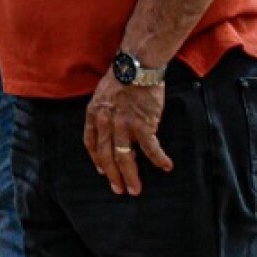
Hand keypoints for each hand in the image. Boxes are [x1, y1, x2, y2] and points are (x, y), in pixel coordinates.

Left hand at [84, 68, 170, 195]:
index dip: (96, 159)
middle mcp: (105, 122)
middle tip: (119, 189)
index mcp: (94, 114)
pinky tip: (165, 166)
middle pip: (106, 155)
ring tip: (135, 189)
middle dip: (112, 175)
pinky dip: (158, 159)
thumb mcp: (104, 97)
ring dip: (130, 176)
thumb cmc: (122, 79)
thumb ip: (106, 116)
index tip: (102, 171)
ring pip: (124, 158)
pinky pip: (150, 148)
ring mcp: (123, 125)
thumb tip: (116, 137)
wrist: (136, 67)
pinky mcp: (142, 124)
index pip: (90, 143)